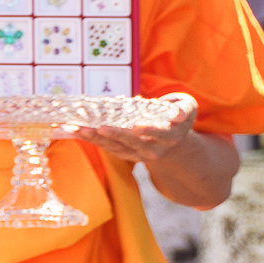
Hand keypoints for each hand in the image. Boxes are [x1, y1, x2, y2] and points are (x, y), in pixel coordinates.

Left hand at [74, 92, 203, 171]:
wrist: (173, 142)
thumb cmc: (178, 116)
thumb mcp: (188, 108)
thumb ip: (185, 109)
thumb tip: (179, 114)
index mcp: (170, 136)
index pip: (159, 133)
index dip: (148, 130)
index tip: (136, 125)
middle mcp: (154, 149)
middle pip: (132, 142)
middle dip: (115, 134)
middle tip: (99, 126)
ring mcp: (137, 154)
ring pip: (115, 147)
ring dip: (95, 138)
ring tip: (78, 128)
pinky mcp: (124, 154)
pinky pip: (106, 147)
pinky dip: (91, 139)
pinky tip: (76, 130)